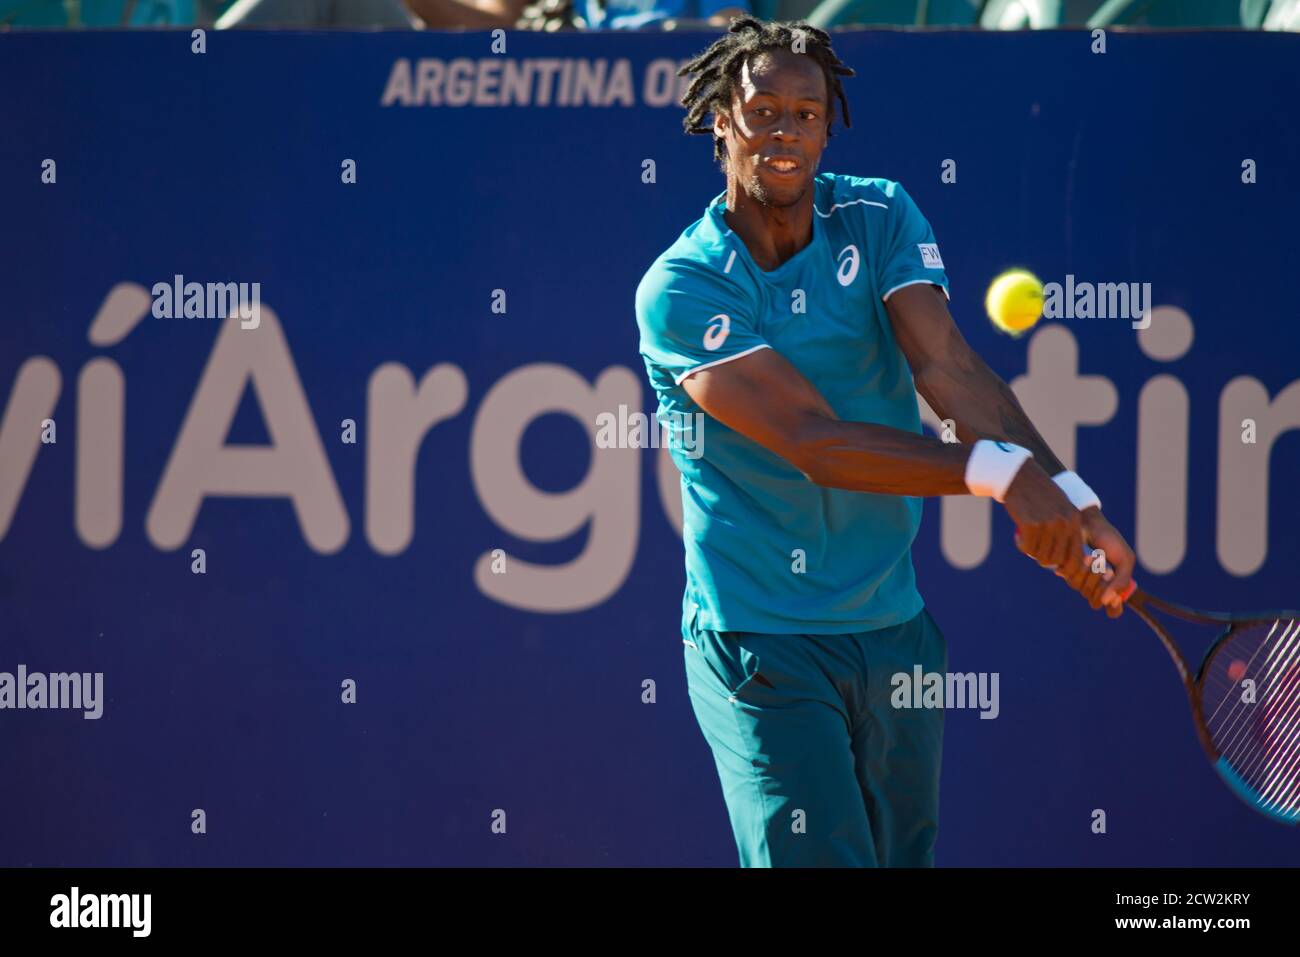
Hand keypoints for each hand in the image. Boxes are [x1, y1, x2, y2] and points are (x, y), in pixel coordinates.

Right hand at [1002, 460, 1088, 585]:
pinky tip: (1018, 538)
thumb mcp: (1060, 508)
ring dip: (1033, 552)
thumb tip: (1066, 559)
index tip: (1058, 569)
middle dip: (1046, 561)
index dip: (1067, 568)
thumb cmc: (1039, 494)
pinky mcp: (1030, 524)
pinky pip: (1027, 548)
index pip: (1076, 556)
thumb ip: (1066, 529)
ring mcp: (1047, 524)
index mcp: (1074, 520)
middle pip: (1057, 559)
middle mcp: (1064, 523)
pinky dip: (1022, 546)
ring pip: (1041, 555)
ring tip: (1027, 542)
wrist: (1019, 476)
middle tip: (1037, 553)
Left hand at [1079, 507, 1135, 617]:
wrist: (1089, 522)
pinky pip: (1071, 578)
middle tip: (1107, 569)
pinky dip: (1081, 567)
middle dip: (1102, 584)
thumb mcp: (1125, 559)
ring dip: (1092, 573)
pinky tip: (1085, 555)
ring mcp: (1079, 580)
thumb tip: (1108, 602)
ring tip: (1095, 556)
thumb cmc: (1109, 540)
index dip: (1114, 607)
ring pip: (1083, 590)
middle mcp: (1095, 587)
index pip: (1113, 611)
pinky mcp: (1065, 571)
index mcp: (1112, 586)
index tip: (1115, 595)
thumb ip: (1122, 581)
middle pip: (1096, 602)